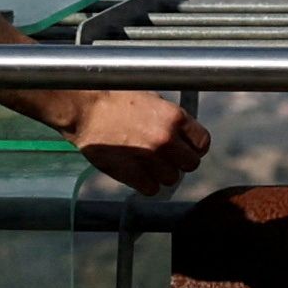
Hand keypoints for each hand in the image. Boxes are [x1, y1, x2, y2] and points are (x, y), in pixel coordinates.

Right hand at [55, 92, 210, 191]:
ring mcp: (150, 157)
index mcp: (175, 117)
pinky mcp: (132, 173)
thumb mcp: (151, 99)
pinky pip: (152, 189)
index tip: (184, 148)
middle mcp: (167, 138)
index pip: (202, 143)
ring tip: (147, 164)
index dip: (193, 147)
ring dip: (162, 175)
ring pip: (172, 179)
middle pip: (191, 164)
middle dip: (180, 162)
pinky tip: (137, 173)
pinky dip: (146, 184)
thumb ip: (170, 118)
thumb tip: (181, 133)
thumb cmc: (115, 99)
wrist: (85, 108)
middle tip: (165, 158)